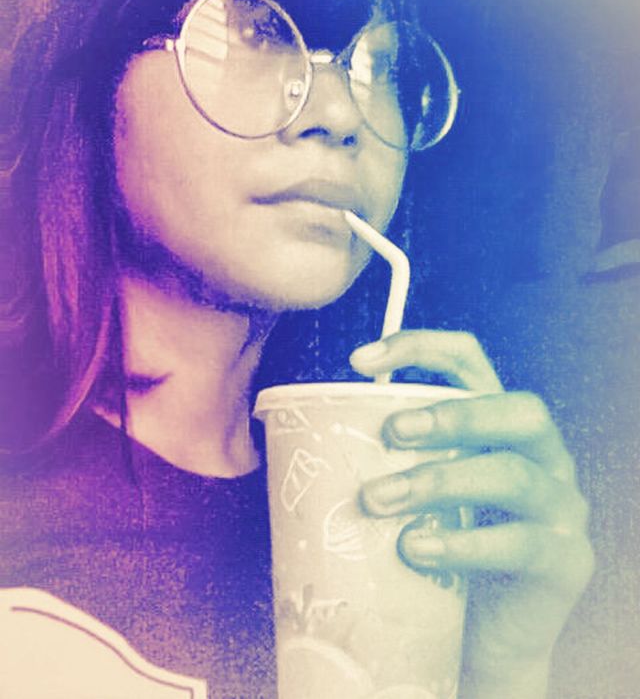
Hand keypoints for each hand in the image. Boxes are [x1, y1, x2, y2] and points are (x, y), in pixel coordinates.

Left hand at [350, 330, 593, 698]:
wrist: (484, 641)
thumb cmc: (441, 554)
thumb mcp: (416, 496)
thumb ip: (386, 461)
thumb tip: (296, 435)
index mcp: (500, 424)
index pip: (470, 360)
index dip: (420, 347)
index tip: (358, 361)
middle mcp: (544, 455)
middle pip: (518, 410)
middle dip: (451, 416)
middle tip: (391, 433)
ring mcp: (562, 507)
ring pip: (512, 475)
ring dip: (439, 482)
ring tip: (378, 501)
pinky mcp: (566, 562)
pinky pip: (520, 543)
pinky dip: (462, 544)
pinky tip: (415, 549)